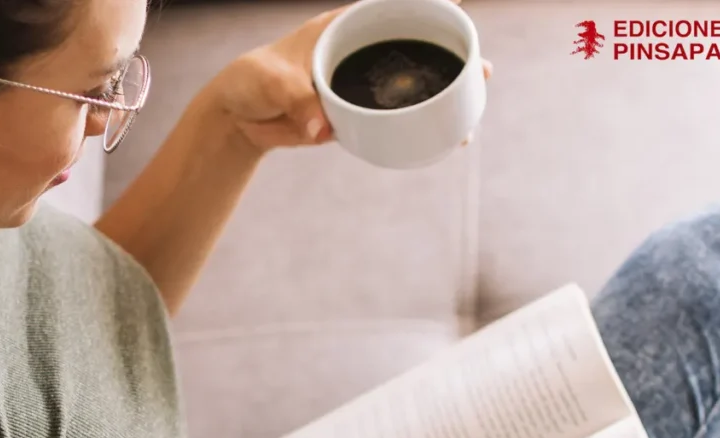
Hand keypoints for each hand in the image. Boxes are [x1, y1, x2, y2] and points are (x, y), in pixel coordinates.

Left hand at [207, 0, 492, 152]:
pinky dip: (417, 131)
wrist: (237, 117)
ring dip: (441, 99)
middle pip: (412, 50)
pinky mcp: (355, 117)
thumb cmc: (252, 81)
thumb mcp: (272, 82)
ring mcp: (359, 87)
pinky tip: (445, 142)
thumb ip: (297, 99)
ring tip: (473, 110)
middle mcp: (357, 53)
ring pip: (408, 90)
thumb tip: (322, 128)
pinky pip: (392, 123)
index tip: (459, 5)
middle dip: (449, 57)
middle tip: (481, 70)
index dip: (425, 6)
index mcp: (342, 28)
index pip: (390, 10)